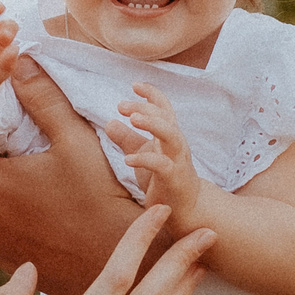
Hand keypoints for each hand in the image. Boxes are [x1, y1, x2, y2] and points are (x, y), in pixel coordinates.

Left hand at [0, 57, 146, 294]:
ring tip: (54, 190)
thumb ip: (43, 98)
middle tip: (48, 163)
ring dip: (15, 194)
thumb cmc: (100, 197)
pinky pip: (7, 232)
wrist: (121, 262)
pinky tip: (54, 218)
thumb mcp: (74, 139)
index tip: (37, 138)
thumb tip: (20, 61)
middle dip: (10, 165)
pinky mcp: (7, 266)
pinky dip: (23, 222)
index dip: (8, 135)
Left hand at [115, 83, 203, 227]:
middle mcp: (176, 144)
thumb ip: (128, 139)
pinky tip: (128, 159)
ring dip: (153, 123)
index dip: (152, 94)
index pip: (165, 108)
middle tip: (121, 105)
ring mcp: (178, 161)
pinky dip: (145, 159)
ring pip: (171, 135)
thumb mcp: (143, 155)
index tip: (135, 85)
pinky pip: (162, 165)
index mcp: (169, 135)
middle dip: (146, 107)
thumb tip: (109, 122)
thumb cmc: (164, 179)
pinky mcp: (175, 179)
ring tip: (133, 119)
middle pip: (166, 117)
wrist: (185, 209)